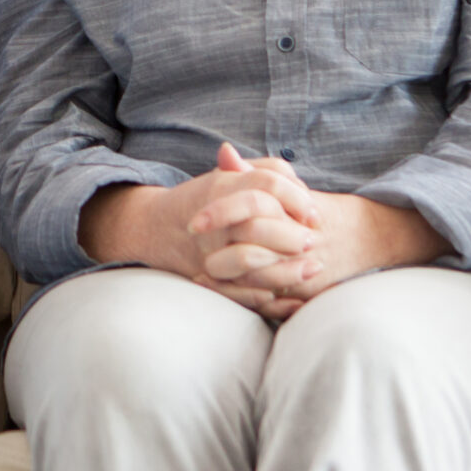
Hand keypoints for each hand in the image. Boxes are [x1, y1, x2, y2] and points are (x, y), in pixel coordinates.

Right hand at [82, 143, 316, 316]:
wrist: (156, 228)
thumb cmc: (203, 200)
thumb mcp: (229, 177)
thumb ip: (264, 171)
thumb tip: (298, 183)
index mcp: (221, 187)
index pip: (267, 184)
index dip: (296, 196)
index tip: (313, 212)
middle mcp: (215, 220)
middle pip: (260, 225)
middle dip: (292, 235)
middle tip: (314, 240)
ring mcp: (209, 251)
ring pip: (251, 260)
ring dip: (288, 269)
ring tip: (313, 269)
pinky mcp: (210, 279)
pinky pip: (240, 293)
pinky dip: (268, 299)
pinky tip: (294, 299)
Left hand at [184, 148, 450, 319]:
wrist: (366, 238)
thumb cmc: (317, 210)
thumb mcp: (290, 186)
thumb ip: (255, 172)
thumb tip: (224, 153)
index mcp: (291, 209)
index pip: (249, 206)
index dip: (218, 213)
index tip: (193, 221)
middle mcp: (296, 240)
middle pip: (248, 248)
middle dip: (217, 253)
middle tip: (192, 251)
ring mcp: (301, 268)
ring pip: (256, 279)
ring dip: (225, 278)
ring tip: (200, 273)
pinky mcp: (305, 292)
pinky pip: (269, 301)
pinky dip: (242, 296)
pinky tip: (221, 290)